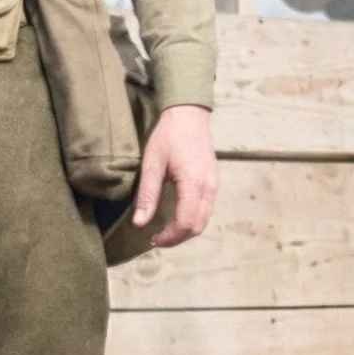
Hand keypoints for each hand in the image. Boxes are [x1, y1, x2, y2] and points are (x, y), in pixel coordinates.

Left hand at [131, 104, 218, 249]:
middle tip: (156, 239)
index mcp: (194, 183)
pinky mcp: (213, 183)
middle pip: (197, 226)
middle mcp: (209, 187)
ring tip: (164, 232)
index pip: (186, 222)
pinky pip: (205, 210)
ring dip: (185, 231)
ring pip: (203, 220)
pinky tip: (176, 218)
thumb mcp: (152, 164)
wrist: (189, 115)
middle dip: (177, 238)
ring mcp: (213, 185)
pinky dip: (192, 220)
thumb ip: (147, 195)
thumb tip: (140, 223)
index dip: (170, 237)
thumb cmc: (169, 136)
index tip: (152, 239)